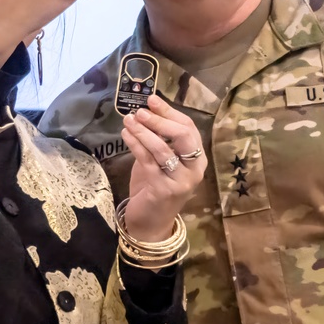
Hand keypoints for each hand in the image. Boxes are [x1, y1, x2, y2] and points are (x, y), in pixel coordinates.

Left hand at [121, 95, 206, 243]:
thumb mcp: (161, 161)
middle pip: (183, 136)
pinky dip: (135, 145)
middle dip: (160, 120)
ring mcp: (180, 180)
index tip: (152, 99)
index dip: (169, 112)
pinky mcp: (163, 189)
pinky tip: (125, 135)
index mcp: (197, 159)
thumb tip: (146, 110)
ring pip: (162, 149)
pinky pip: (147, 161)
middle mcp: (194, 170)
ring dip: (144, 132)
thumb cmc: (155, 187)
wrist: (151, 223)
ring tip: (129, 120)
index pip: (188, 128)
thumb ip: (159, 140)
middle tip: (140, 111)